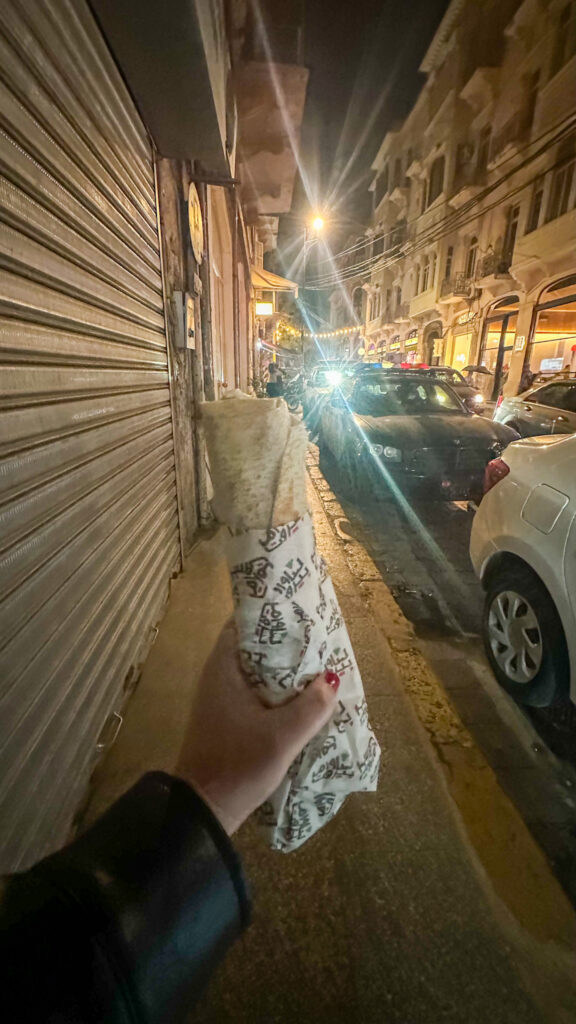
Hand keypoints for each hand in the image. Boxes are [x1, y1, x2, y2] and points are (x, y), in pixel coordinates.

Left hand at [175, 621, 338, 834]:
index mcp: (224, 667)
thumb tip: (331, 680)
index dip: (275, 613)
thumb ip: (311, 707)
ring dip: (287, 671)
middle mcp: (220, 675)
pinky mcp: (229, 717)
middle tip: (323, 640)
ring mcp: (223, 697)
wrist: (203, 811)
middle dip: (289, 644)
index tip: (305, 612)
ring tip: (321, 667)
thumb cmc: (237, 765)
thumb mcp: (282, 737)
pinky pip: (259, 692)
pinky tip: (305, 699)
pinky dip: (280, 691)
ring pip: (261, 671)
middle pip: (258, 646)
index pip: (247, 622)